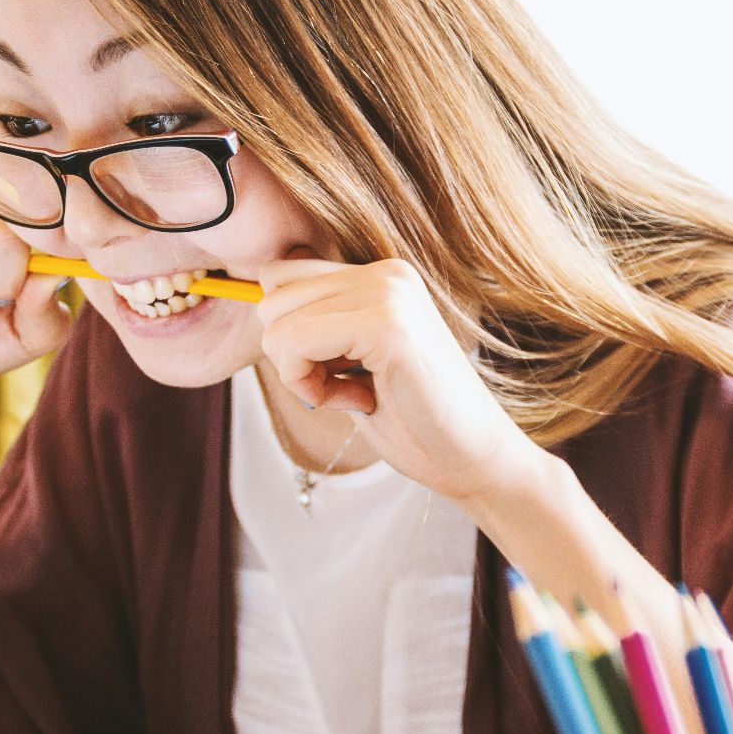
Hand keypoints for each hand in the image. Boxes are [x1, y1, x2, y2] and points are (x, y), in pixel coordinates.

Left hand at [255, 254, 544, 504]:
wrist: (474, 461)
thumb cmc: (415, 422)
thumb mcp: (354, 362)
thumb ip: (319, 328)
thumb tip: (258, 305)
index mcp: (382, 276)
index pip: (283, 277)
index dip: (290, 335)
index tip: (334, 373)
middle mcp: (387, 272)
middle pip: (272, 295)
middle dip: (290, 354)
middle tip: (343, 388)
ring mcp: (389, 293)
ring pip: (277, 319)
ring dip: (300, 372)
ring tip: (354, 394)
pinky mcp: (387, 325)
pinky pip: (294, 342)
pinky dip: (307, 384)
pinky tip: (356, 401)